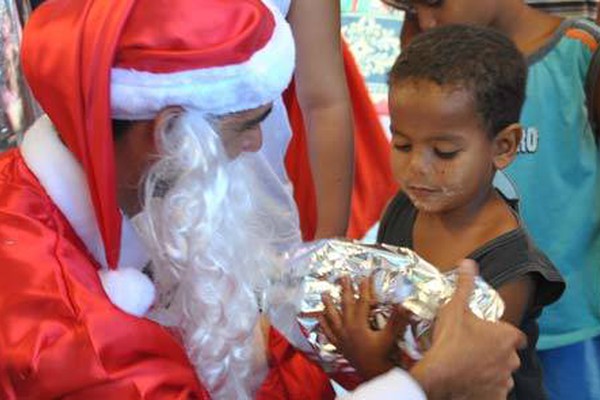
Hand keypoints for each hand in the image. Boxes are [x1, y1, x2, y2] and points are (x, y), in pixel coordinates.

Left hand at [320, 276, 410, 379]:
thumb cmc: (381, 357)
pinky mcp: (339, 345)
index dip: (364, 289)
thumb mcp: (389, 338)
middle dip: (345, 290)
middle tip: (343, 277)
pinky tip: (320, 318)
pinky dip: (324, 324)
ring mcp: (341, 337)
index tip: (364, 277)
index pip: (362, 302)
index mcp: (359, 325)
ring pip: (333, 317)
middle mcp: (347, 329)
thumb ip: (396, 321)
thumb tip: (404, 305)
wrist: (372, 375)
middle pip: (345, 305)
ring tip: (324, 294)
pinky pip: (329, 333)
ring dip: (328, 305)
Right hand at [410, 259, 525, 399]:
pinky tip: (472, 383)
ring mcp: (504, 381)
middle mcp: (511, 360)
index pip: (517, 336)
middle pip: (510, 355)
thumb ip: (465, 285)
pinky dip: (487, 389)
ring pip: (503, 374)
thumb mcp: (455, 308)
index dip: (505, 334)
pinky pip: (496, 392)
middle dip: (497, 352)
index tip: (492, 334)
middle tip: (476, 349)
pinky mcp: (495, 397)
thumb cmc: (449, 341)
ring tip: (472, 366)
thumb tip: (468, 263)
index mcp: (506, 337)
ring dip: (493, 371)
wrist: (439, 375)